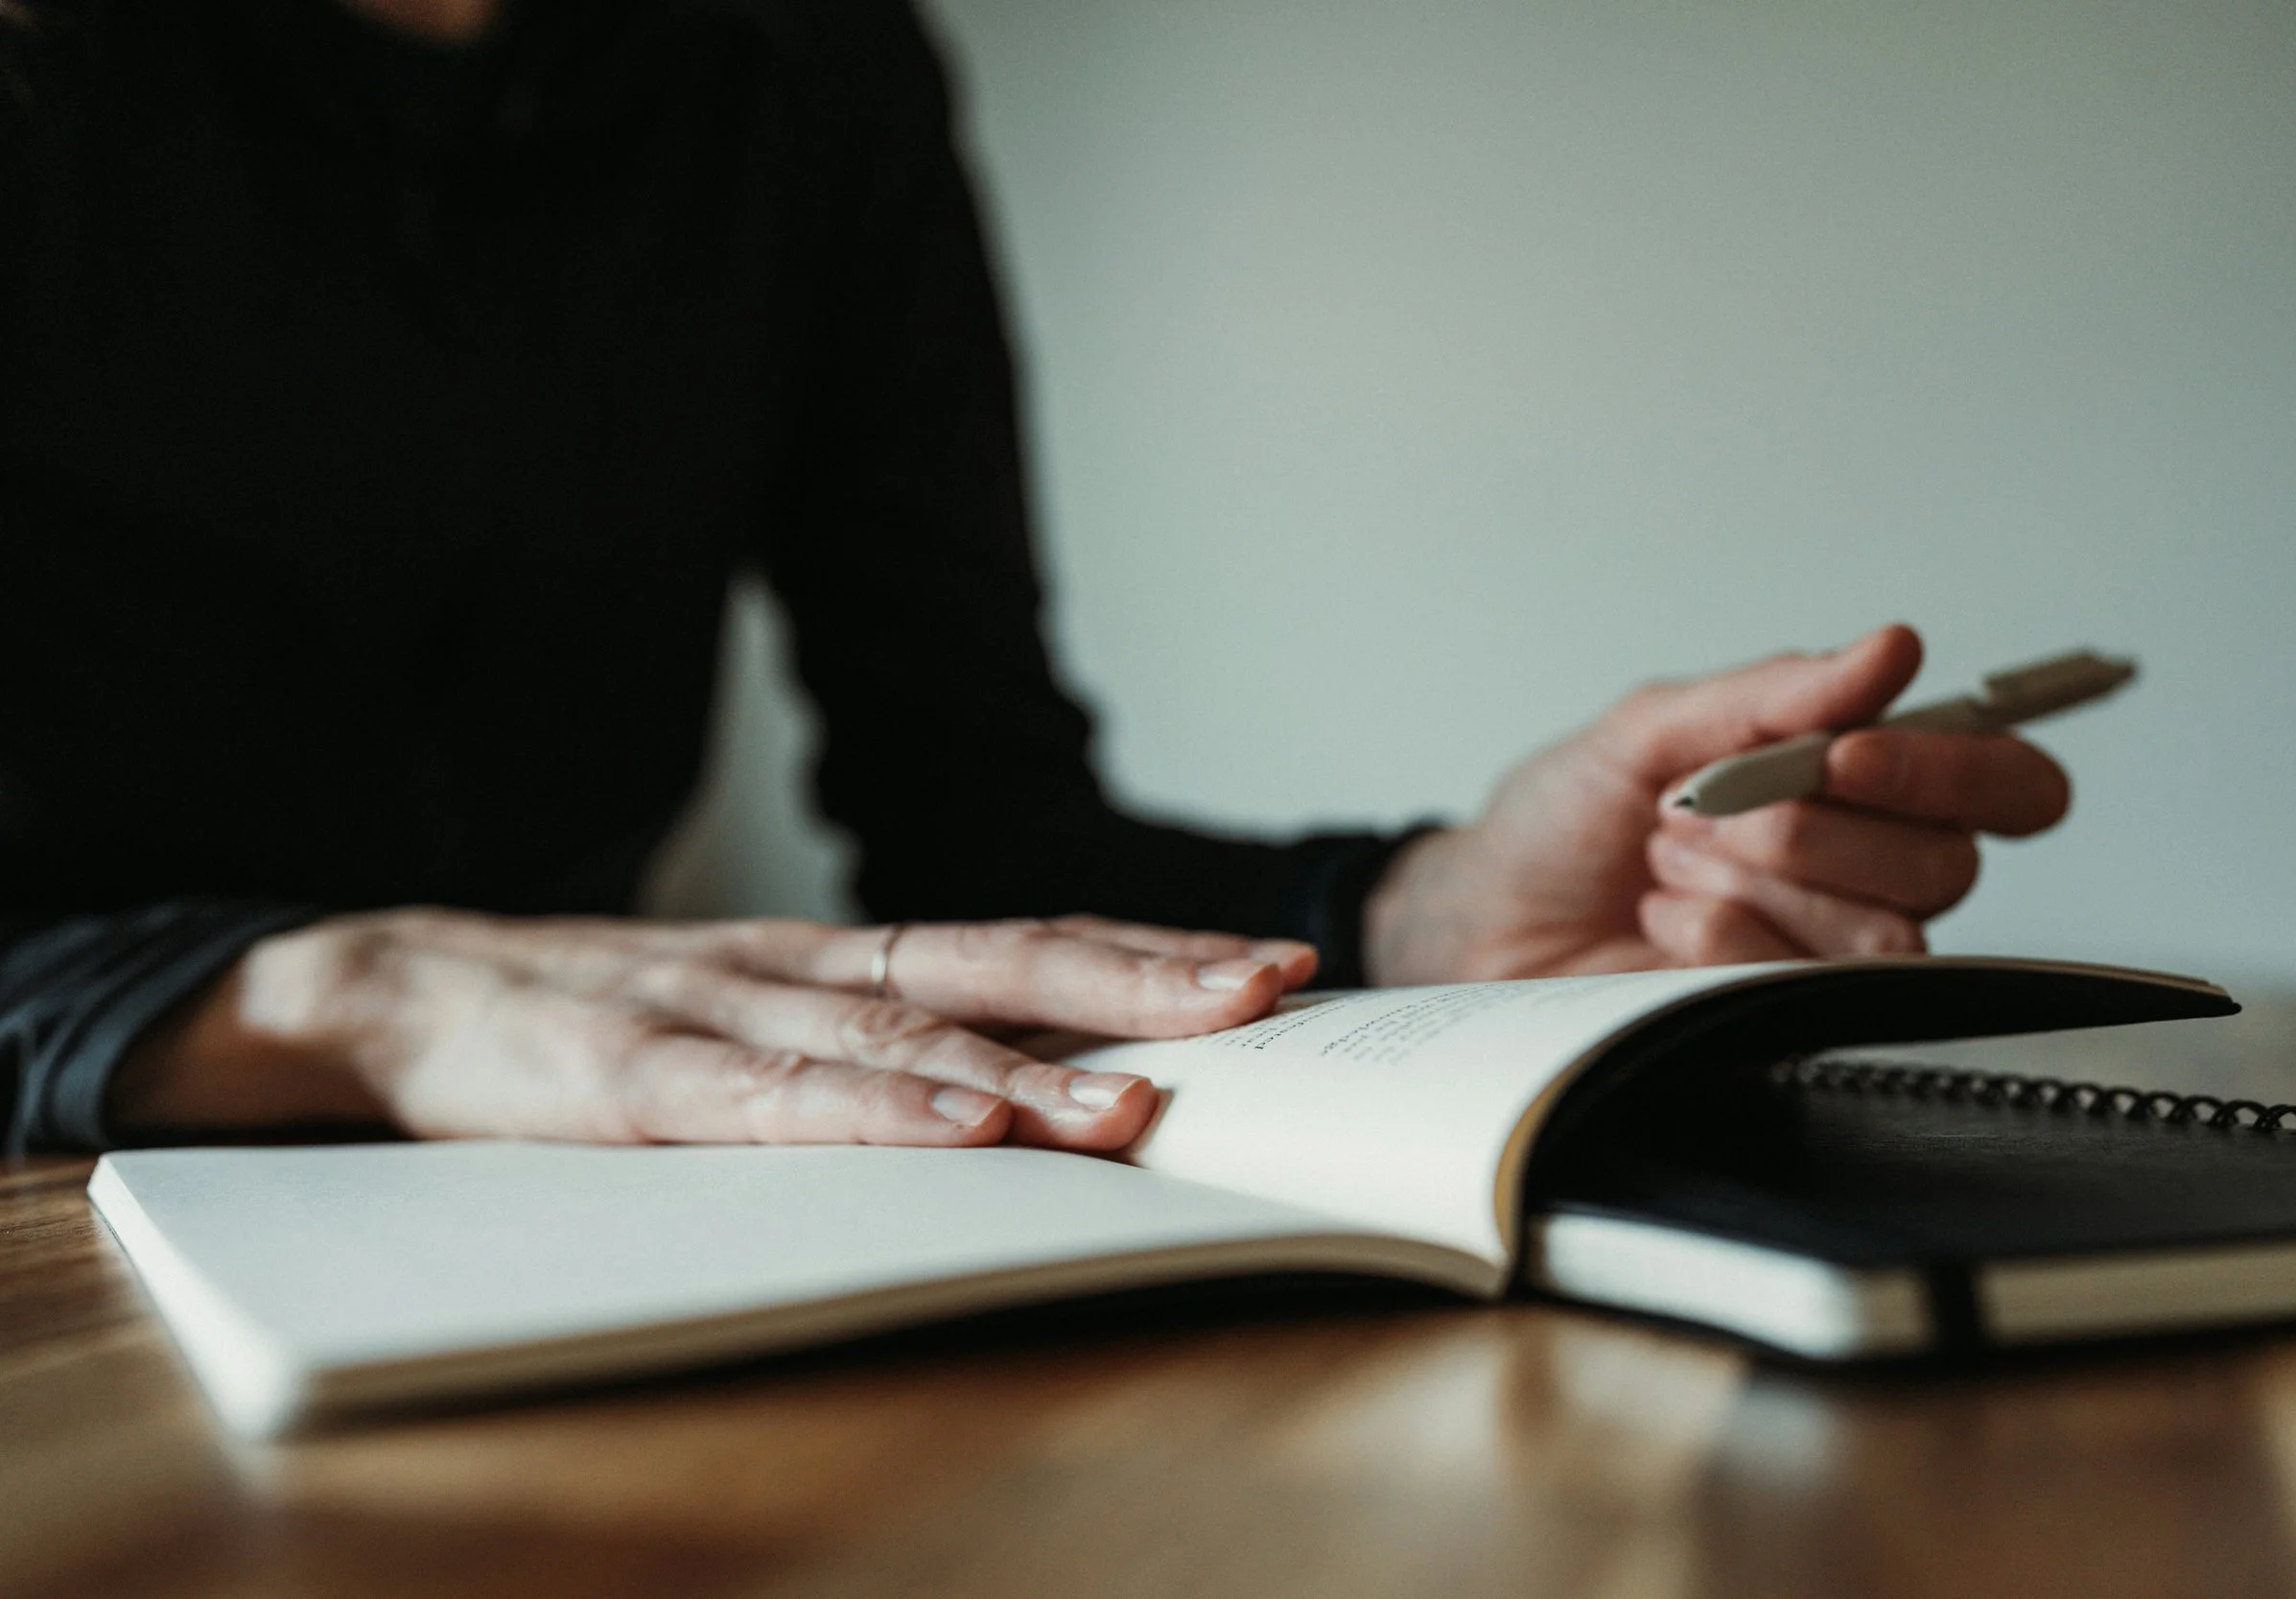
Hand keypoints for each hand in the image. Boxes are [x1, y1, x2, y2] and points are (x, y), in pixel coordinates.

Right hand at [109, 910, 1315, 1150]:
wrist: (408, 985)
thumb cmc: (611, 1013)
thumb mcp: (766, 1013)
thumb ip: (880, 1034)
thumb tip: (1037, 1079)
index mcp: (848, 955)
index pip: (1028, 942)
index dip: (1152, 952)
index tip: (1275, 968)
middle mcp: (810, 965)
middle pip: (1001, 961)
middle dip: (1141, 980)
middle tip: (1265, 992)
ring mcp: (726, 1009)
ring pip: (901, 1034)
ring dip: (1027, 1067)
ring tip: (1138, 1100)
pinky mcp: (640, 1075)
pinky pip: (774, 1099)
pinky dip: (874, 1113)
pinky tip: (957, 1131)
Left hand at [1362, 624, 2071, 981]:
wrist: (1487, 913)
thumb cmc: (1568, 816)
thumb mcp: (1651, 727)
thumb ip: (1774, 694)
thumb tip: (1890, 650)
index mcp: (1867, 781)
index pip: (2008, 781)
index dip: (1951, 768)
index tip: (1844, 755)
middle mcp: (1874, 869)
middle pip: (1947, 860)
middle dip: (1805, 827)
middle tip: (1702, 809)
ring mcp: (1833, 953)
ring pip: (1886, 929)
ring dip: (1752, 880)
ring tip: (1669, 861)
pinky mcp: (1786, 1017)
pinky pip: (1805, 980)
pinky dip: (1719, 936)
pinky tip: (1665, 920)